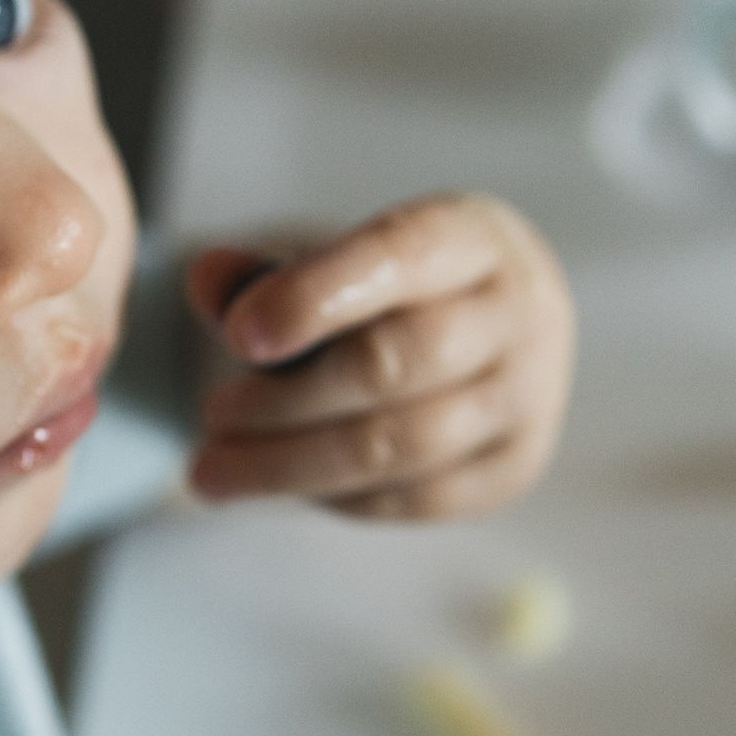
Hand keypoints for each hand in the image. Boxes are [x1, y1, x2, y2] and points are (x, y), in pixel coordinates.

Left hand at [183, 194, 573, 519]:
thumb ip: (268, 273)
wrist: (507, 327)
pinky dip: (337, 496)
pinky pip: (415, 497)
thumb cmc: (403, 291)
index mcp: (470, 237)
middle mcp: (517, 314)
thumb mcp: (345, 259)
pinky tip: (287, 484)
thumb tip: (207, 280)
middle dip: (285, 401)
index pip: (397, 257)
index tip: (239, 336)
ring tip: (216, 468)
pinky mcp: (515, 466)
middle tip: (211, 416)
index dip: (316, 296)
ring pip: (401, 444)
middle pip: (393, 364)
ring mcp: (528, 396)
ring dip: (292, 464)